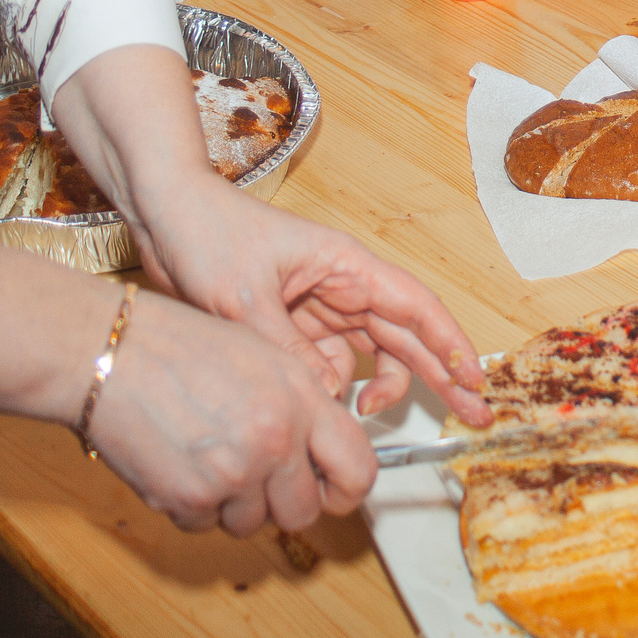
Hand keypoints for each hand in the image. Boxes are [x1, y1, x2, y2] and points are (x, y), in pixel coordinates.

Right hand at [0, 249, 385, 537]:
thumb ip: (304, 404)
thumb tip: (326, 451)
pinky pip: (208, 524)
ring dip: (238, 502)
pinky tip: (183, 461)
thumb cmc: (180, 346)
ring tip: (212, 454)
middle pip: (305, 511)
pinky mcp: (189, 500)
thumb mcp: (265, 355)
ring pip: (254, 523)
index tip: (336, 488)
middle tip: (263, 476)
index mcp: (301, 401)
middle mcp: (274, 441)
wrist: (111, 354)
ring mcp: (232, 476)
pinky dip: (198, 505)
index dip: (348, 487)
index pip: (358, 470)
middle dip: (287, 500)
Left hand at [131, 175, 490, 425]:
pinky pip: (326, 366)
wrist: (162, 217)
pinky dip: (329, 391)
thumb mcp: (245, 298)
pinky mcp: (292, 328)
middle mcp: (341, 288)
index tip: (475, 380)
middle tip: (474, 416)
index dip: (450, 345)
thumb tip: (329, 399)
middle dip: (441, 376)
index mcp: (346, 266)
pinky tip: (317, 408)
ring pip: (368, 356)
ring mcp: (318, 310)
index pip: (415, 307)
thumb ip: (289, 352)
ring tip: (369, 420)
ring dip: (378, 389)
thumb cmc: (208, 234)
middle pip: (405, 337)